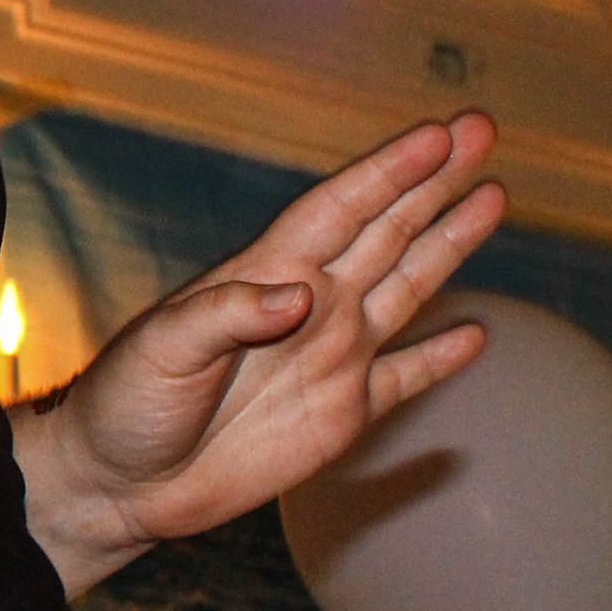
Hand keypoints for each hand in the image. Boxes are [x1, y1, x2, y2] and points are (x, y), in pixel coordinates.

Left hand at [15, 112, 507, 592]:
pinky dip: (441, 358)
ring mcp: (330, 356)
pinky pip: (405, 378)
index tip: (439, 135)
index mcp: (265, 275)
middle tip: (481, 128)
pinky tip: (477, 335)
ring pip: (406, 287)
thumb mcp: (163, 349)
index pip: (340, 209)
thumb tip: (302, 297)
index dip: (389, 172)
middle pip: (385, 229)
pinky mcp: (341, 414)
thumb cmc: (126, 402)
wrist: (119, 482)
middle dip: (434, 181)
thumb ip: (228, 316)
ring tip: (492, 196)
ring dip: (449, 243)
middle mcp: (308, 305)